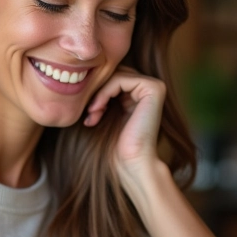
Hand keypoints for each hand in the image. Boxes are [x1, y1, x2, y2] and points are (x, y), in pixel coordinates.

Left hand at [84, 67, 166, 184]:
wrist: (132, 163)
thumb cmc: (116, 145)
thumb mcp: (105, 113)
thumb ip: (102, 93)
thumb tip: (82, 73)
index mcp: (141, 93)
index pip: (112, 77)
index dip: (97, 91)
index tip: (88, 113)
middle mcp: (150, 87)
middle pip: (114, 73)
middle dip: (97, 91)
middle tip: (89, 114)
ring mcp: (154, 86)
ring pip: (115, 75)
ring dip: (98, 94)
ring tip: (92, 114)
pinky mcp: (154, 88)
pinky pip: (120, 79)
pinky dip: (104, 93)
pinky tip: (97, 110)